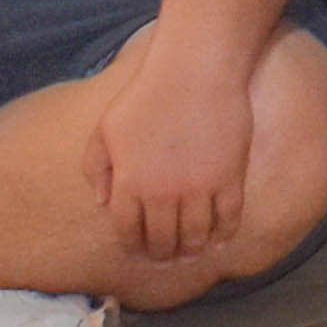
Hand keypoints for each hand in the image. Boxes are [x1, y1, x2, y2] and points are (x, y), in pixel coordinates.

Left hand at [83, 27, 254, 266]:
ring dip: (192, 249)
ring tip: (192, 251)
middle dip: (163, 254)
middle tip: (167, 256)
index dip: (135, 247)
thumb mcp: (106, 127)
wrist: (195, 69)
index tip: (141, 251)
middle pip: (162, 242)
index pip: (128, 233)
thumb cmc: (147, 93)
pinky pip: (228, 219)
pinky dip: (224, 233)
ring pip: (195, 237)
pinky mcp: (229, 179)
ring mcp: (198, 189)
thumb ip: (96, 167)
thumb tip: (102, 202)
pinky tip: (220, 235)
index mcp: (129, 183)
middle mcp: (161, 194)